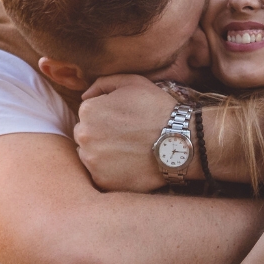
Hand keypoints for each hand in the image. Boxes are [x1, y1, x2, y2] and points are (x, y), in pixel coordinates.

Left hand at [74, 74, 175, 192]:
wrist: (179, 140)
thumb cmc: (157, 108)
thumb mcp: (132, 82)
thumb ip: (103, 83)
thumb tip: (84, 96)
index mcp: (88, 110)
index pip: (87, 114)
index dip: (106, 115)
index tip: (124, 120)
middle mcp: (84, 136)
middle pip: (86, 135)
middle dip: (101, 134)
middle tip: (126, 136)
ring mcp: (92, 160)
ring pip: (90, 155)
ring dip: (103, 153)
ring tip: (128, 150)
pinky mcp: (102, 181)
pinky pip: (100, 174)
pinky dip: (112, 171)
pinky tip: (130, 163)